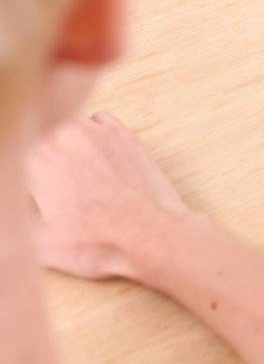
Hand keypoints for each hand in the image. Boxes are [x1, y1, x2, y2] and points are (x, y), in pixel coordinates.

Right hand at [26, 111, 188, 281]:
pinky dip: (93, 131)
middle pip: (40, 131)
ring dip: (63, 138)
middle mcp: (65, 136)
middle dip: (39, 153)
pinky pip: (98, 119)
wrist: (148, 235)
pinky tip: (95, 154)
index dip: (22, 172)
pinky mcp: (124, 134)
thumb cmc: (97, 243)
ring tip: (69, 168)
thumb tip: (16, 215)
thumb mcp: (39, 243)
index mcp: (38, 159)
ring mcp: (97, 131)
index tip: (34, 189)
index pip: (17, 152)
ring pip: (67, 120)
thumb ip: (18, 223)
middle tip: (51, 182)